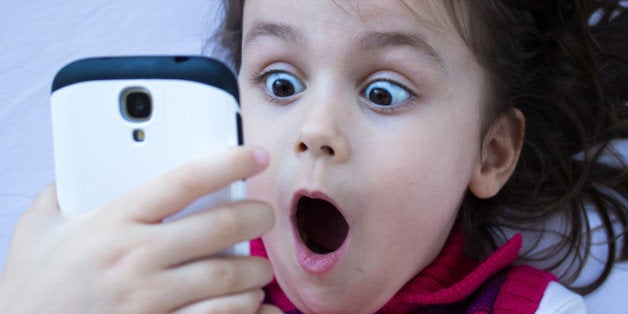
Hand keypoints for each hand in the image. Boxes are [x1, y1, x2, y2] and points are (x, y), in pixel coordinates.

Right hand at [0, 147, 280, 312]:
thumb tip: (77, 171)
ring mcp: (148, 299)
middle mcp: (135, 258)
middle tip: (265, 215)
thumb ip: (61, 196)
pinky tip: (251, 303)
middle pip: (218, 226)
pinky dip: (244, 310)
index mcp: (112, 223)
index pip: (184, 181)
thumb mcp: (36, 233)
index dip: (228, 162)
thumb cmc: (32, 290)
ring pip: (226, 276)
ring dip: (254, 270)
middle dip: (255, 216)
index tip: (256, 155)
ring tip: (258, 266)